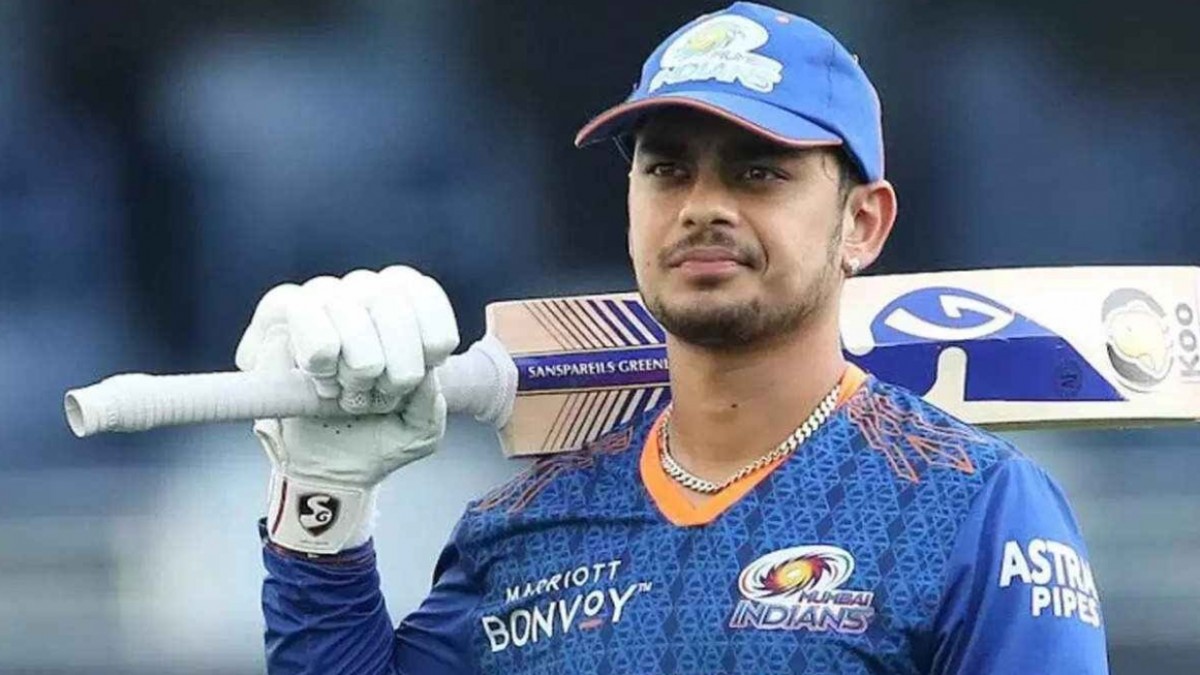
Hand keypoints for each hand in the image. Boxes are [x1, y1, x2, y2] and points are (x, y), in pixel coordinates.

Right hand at [235, 266, 458, 554]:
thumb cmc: (377, 432)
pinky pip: (307, 326)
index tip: (426, 371)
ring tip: (350, 396)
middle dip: (395, 366)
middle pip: (389, 303)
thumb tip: (423, 377)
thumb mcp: (419, 429)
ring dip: (356, 371)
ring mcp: (319, 298)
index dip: (429, 341)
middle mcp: (361, 290)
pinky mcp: (280, 317)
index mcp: (403, 305)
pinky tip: (323, 384)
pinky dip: (323, 367)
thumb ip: (430, 403)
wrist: (325, 465)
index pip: (422, 293)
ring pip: (349, 314)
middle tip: (383, 396)